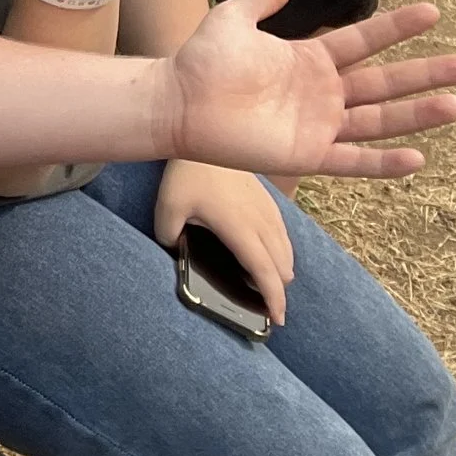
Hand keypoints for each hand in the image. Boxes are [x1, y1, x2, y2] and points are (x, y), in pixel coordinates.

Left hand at [153, 161, 293, 324]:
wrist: (204, 134)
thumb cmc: (185, 173)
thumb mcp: (167, 208)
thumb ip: (170, 237)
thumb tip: (177, 253)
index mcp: (240, 229)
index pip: (265, 273)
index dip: (274, 300)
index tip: (277, 321)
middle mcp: (261, 223)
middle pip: (282, 268)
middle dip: (276, 292)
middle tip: (262, 307)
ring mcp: (269, 211)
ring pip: (287, 253)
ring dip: (279, 272)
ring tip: (260, 284)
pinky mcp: (269, 202)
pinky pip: (284, 236)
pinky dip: (279, 253)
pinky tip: (262, 255)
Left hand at [155, 0, 455, 177]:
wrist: (176, 102)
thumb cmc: (200, 62)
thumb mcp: (233, 19)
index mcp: (310, 59)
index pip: (364, 41)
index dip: (396, 28)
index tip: (433, 12)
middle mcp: (322, 93)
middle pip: (385, 82)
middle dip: (426, 73)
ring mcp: (318, 125)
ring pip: (379, 120)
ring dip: (417, 114)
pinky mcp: (306, 154)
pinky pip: (352, 161)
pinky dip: (383, 162)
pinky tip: (417, 157)